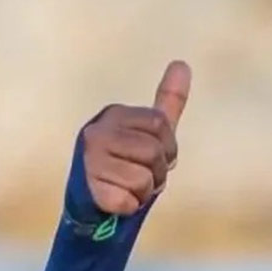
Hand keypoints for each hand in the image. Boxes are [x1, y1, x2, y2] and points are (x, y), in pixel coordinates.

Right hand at [80, 61, 190, 215]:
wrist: (94, 201)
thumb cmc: (127, 163)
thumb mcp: (149, 131)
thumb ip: (168, 101)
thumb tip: (183, 64)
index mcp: (114, 114)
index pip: (162, 126)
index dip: (167, 147)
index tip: (152, 155)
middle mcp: (96, 132)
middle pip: (155, 153)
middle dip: (157, 172)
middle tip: (138, 173)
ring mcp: (89, 160)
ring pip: (144, 180)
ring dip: (143, 191)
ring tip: (126, 187)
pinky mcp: (88, 190)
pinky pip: (129, 202)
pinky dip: (129, 206)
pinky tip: (116, 200)